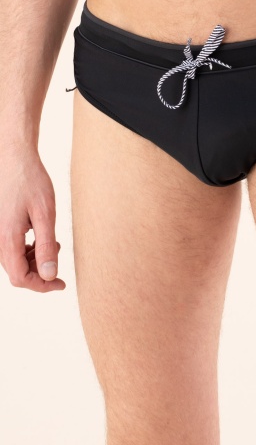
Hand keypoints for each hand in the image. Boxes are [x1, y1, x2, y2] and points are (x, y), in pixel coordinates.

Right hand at [0, 146, 65, 291]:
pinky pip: (11, 249)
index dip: (42, 286)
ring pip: (13, 262)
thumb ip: (46, 246)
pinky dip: (27, 250)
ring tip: (53, 242)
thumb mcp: (45, 214)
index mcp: (7, 239)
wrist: (14, 158)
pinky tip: (41, 237)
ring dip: (34, 260)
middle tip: (59, 257)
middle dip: (40, 273)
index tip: (61, 283)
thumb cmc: (31, 182)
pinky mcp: (0, 227)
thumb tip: (50, 275)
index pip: (21, 279)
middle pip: (16, 273)